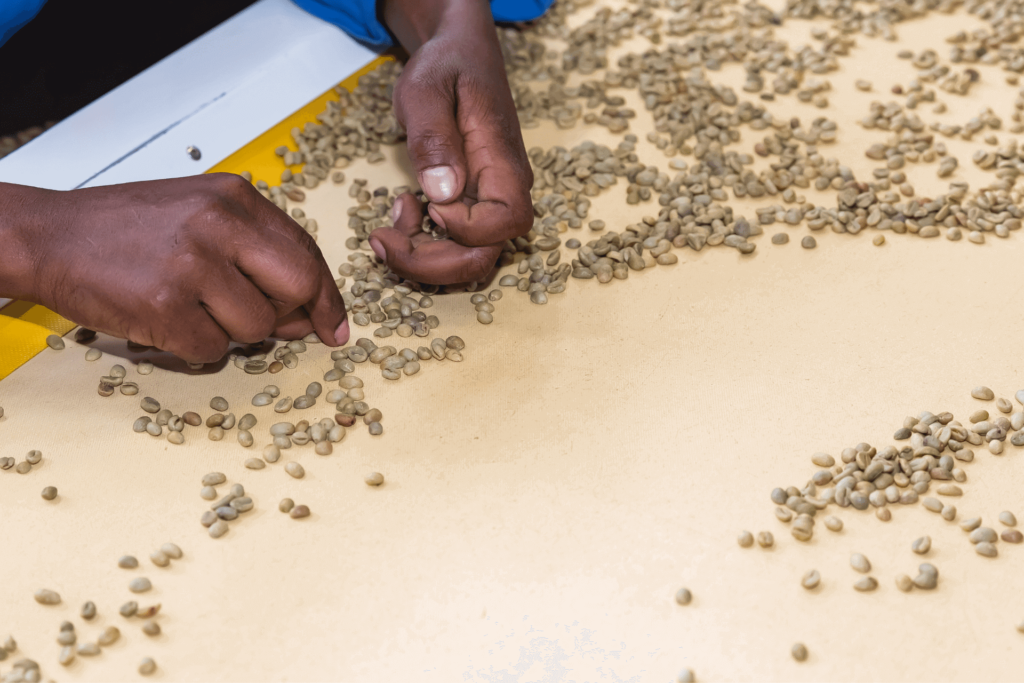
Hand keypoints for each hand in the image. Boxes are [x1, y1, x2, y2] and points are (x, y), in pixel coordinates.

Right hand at [0, 175, 348, 362]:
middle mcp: (219, 226)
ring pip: (257, 328)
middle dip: (293, 317)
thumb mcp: (201, 211)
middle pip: (298, 287)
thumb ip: (256, 250)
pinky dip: (195, 348)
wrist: (51, 235)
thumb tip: (304, 311)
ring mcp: (192, 266)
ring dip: (232, 332)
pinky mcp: (165, 306)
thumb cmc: (128, 227)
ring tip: (194, 307)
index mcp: (235, 198)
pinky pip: (212, 350)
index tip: (335, 324)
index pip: (306, 252)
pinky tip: (169, 321)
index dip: (326, 295)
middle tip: (278, 328)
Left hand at [368, 0, 533, 284]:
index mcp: (503, 162)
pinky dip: (420, 244)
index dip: (464, 228)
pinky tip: (401, 212)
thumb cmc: (447, 66)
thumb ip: (434, 138)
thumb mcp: (427, 89)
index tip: (427, 204)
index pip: (505, 222)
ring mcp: (487, 203)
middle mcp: (503, 192)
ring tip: (385, 228)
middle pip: (483, 256)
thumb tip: (442, 192)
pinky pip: (452, 244)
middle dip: (430, 264)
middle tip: (381, 241)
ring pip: (466, 259)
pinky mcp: (469, 207)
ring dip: (420, 258)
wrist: (458, 56)